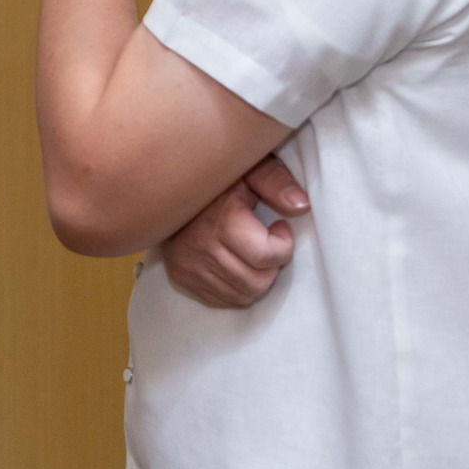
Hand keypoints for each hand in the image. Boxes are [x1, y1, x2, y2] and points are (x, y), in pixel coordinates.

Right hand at [158, 156, 309, 307]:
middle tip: (264, 243)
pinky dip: (236, 287)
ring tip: (250, 253)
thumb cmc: (217, 179)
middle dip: (271, 266)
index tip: (279, 227)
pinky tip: (234, 263)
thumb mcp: (249, 169)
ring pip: (243, 295)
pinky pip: (223, 300)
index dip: (283, 245)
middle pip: (257, 282)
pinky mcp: (181, 277)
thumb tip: (301, 206)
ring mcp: (188, 265)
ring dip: (255, 278)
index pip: (265, 256)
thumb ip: (275, 182)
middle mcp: (200, 247)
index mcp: (220, 220)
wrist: (167, 186)